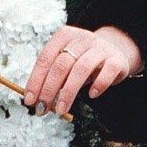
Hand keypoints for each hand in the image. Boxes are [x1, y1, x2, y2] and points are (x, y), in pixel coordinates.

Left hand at [23, 25, 143, 115]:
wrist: (115, 51)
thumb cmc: (83, 60)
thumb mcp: (66, 62)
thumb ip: (52, 76)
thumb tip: (36, 100)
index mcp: (64, 36)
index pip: (45, 58)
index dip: (36, 80)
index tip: (30, 100)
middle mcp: (82, 39)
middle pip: (61, 65)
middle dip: (49, 89)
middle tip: (43, 108)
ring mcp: (100, 48)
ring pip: (81, 69)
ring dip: (68, 92)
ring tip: (61, 110)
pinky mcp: (117, 59)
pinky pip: (107, 71)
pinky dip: (98, 84)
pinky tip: (91, 95)